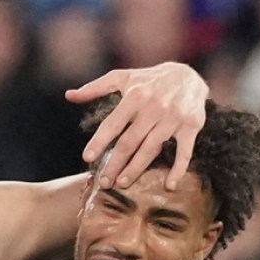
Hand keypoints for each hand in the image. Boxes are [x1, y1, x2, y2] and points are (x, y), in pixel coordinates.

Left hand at [66, 62, 207, 190]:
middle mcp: (154, 107)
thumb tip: (69, 95)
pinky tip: (169, 185)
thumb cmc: (150, 79)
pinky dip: (178, 169)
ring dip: (136, 169)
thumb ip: (95, 88)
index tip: (88, 158)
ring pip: (151, 149)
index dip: (99, 141)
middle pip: (129, 142)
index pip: (112, 124)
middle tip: (104, 183)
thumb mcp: (123, 78)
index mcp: (135, 96)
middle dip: (115, 164)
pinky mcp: (191, 126)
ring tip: (122, 183)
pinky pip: (184, 151)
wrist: (189, 75)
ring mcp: (173, 118)